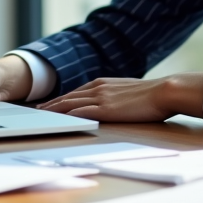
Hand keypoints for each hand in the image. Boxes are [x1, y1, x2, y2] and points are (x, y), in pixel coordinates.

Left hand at [37, 71, 202, 122]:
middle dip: (52, 103)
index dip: (62, 97)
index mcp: (104, 83)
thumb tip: (116, 103)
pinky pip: (80, 112)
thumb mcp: (130, 91)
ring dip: (54, 108)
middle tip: (38, 108)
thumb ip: (118, 95)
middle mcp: (99, 88)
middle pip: (68, 96)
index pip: (77, 91)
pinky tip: (58, 119)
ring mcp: (101, 98)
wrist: (164, 91)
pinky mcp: (106, 109)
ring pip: (69, 103)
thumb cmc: (152, 94)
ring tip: (42, 114)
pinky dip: (67, 115)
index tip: (51, 102)